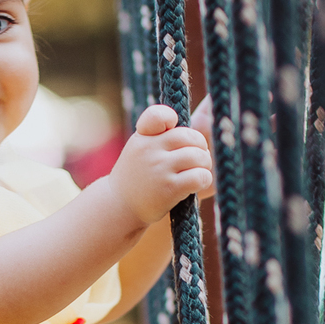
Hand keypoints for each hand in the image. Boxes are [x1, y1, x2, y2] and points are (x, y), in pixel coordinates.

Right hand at [107, 104, 213, 230]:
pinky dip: (204, 179)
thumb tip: (196, 133)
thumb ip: (159, 136)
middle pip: (190, 137)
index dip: (170, 118)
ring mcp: (159, 169)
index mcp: (143, 137)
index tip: (172, 128)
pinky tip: (197, 184)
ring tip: (198, 171)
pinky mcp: (169, 188)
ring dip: (205, 164)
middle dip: (201, 147)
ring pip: (198, 156)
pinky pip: (199, 176)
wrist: (119, 208)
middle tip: (198, 158)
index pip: (158, 116)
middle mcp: (149, 150)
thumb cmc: (136, 177)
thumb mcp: (139, 149)